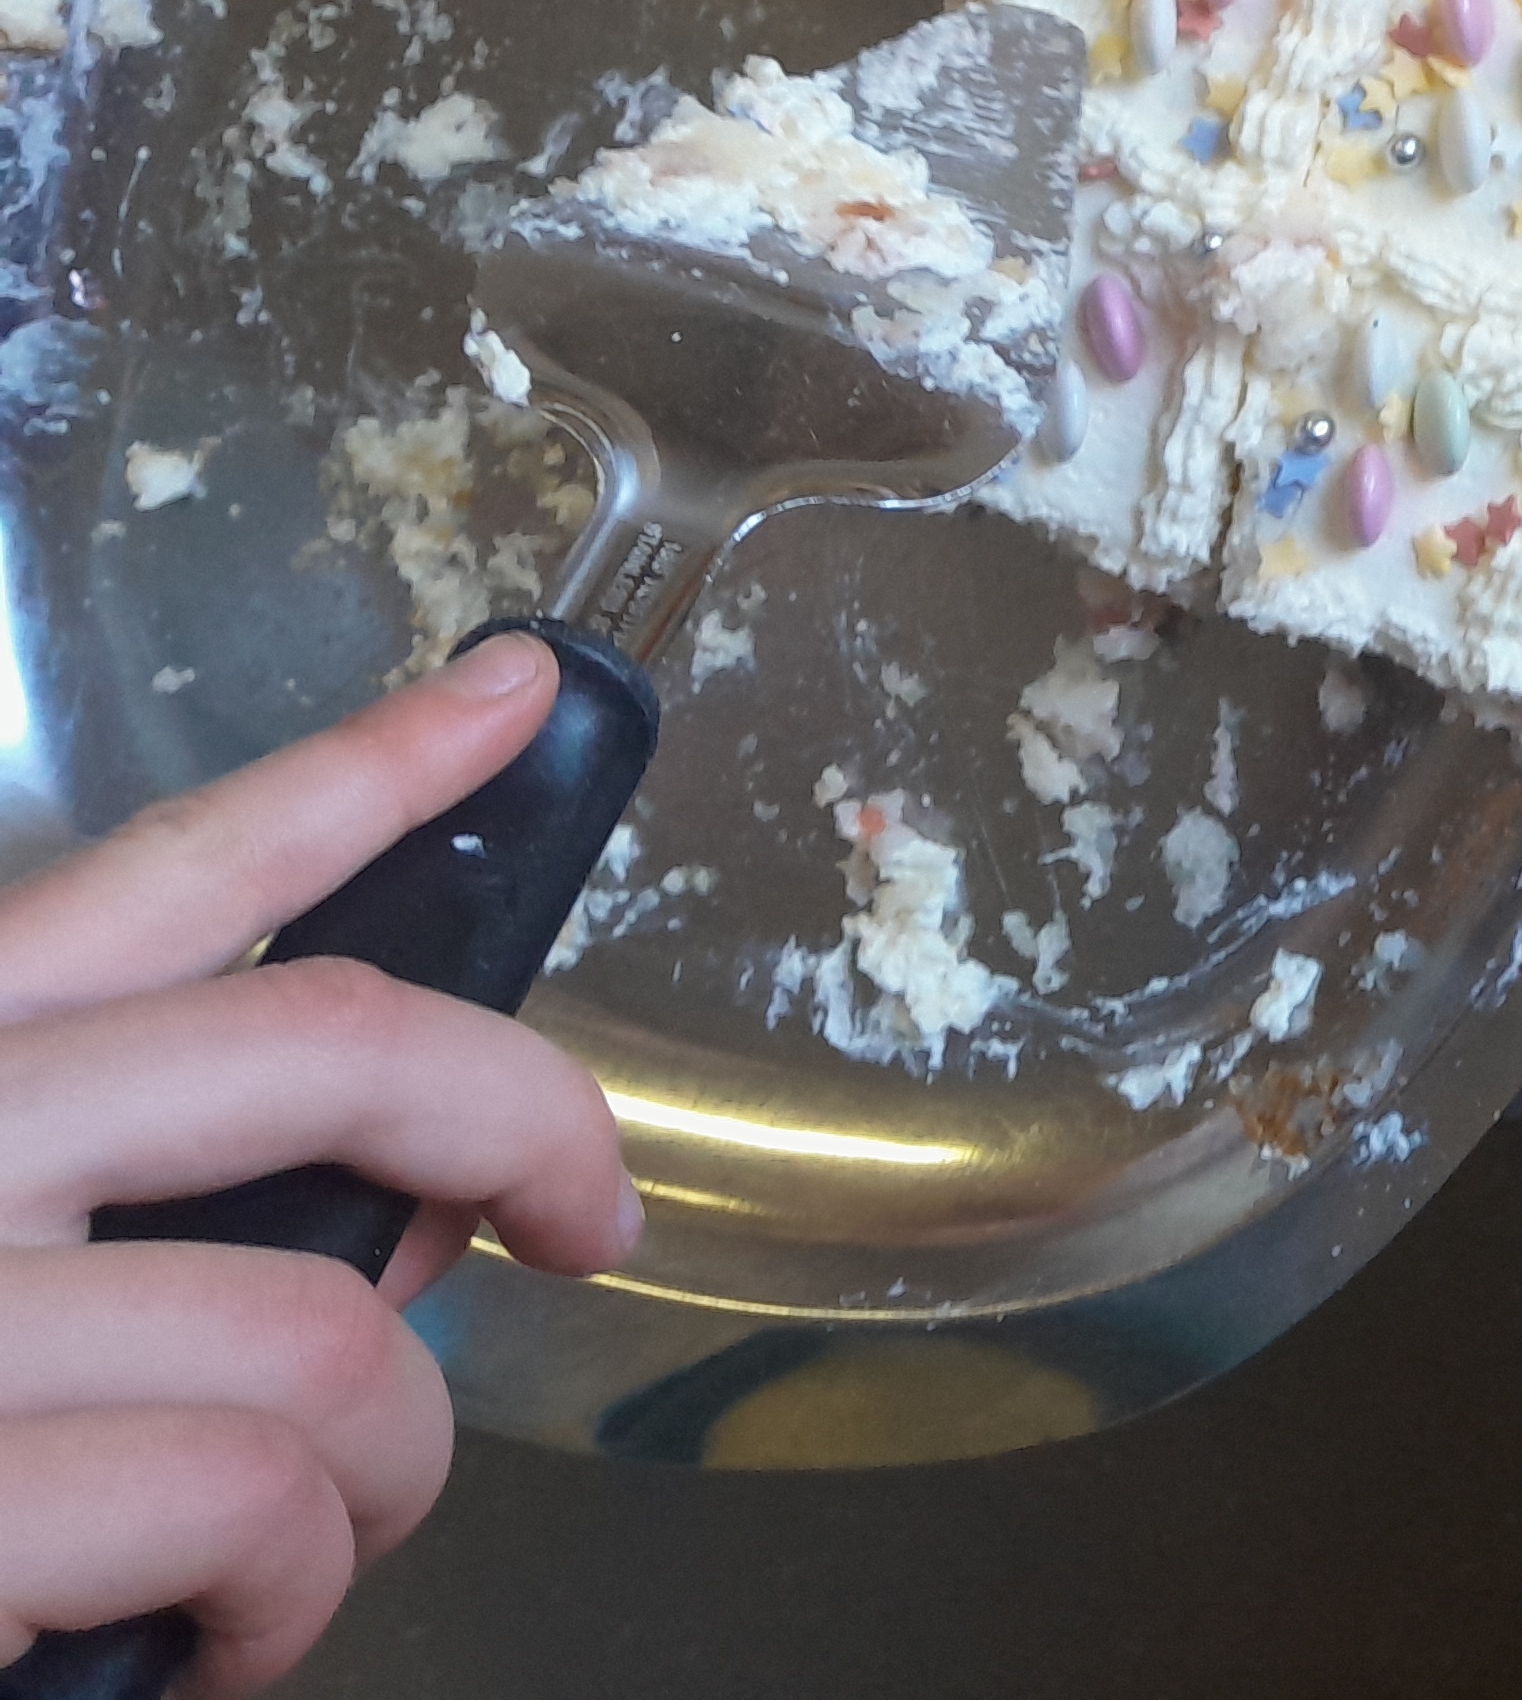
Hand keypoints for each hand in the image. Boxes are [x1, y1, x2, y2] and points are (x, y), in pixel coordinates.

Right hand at [0, 636, 640, 1691]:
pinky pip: (256, 1500)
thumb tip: (418, 1199)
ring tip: (311, 1547)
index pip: (154, 874)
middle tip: (588, 1221)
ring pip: (332, 1329)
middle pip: (332, 1045)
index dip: (362, 772)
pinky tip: (225, 1643)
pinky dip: (292, 1597)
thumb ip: (157, 1214)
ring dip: (387, 1467)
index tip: (511, 695)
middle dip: (526, 1121)